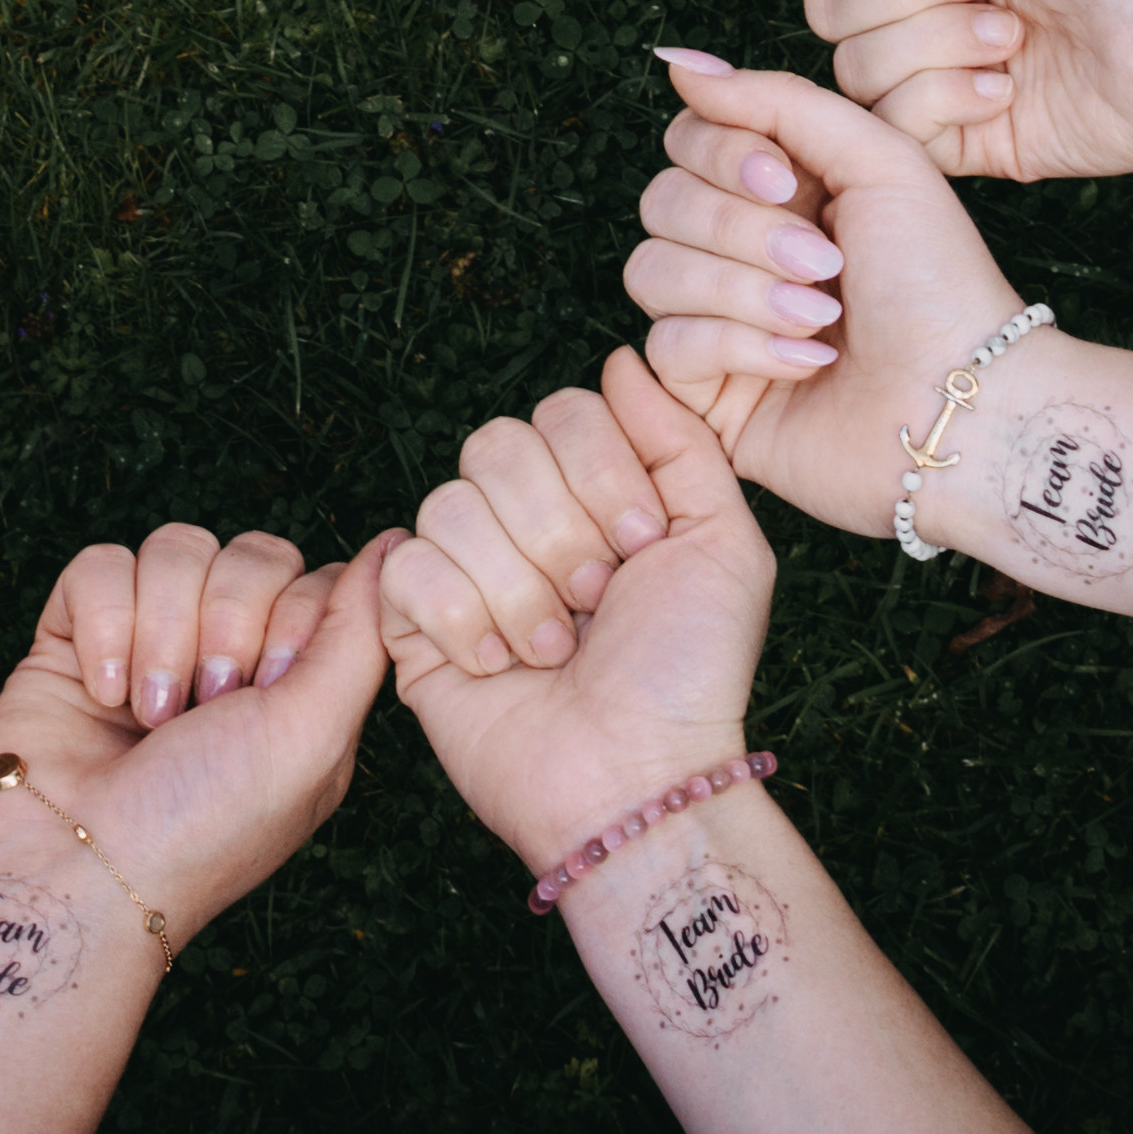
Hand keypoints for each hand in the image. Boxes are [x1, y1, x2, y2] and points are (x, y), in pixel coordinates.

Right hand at [0, 524, 391, 930]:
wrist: (73, 872)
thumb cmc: (202, 825)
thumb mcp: (313, 738)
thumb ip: (360, 633)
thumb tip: (398, 542)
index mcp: (294, 686)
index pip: (318, 577)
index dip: (292, 614)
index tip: (268, 689)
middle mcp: (227, 656)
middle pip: (251, 553)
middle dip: (225, 625)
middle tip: (204, 705)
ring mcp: (151, 640)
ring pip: (176, 548)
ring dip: (163, 632)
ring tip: (147, 713)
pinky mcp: (76, 634)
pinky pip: (100, 565)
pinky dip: (103, 625)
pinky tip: (100, 691)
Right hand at [381, 349, 775, 875]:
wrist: (635, 777)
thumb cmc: (688, 671)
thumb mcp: (723, 544)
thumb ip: (681, 439)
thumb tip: (623, 356)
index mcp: (589, 489)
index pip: (561, 410)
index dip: (600, 473)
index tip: (641, 545)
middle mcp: (519, 517)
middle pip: (496, 444)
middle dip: (559, 533)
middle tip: (594, 602)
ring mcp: (460, 565)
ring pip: (451, 505)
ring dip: (517, 590)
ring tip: (553, 648)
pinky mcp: (410, 621)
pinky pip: (408, 566)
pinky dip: (465, 621)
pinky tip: (500, 666)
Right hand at [623, 64, 1025, 541]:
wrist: (967, 403)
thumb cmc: (938, 284)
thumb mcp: (878, 161)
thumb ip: (777, 100)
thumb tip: (677, 63)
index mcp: (777, 191)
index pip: (686, 142)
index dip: (722, 154)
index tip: (788, 181)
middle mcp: (737, 251)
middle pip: (660, 202)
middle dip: (742, 231)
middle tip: (825, 264)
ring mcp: (716, 323)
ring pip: (652, 271)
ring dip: (743, 292)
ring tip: (821, 319)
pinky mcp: (707, 394)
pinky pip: (668, 345)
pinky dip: (742, 348)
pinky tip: (810, 365)